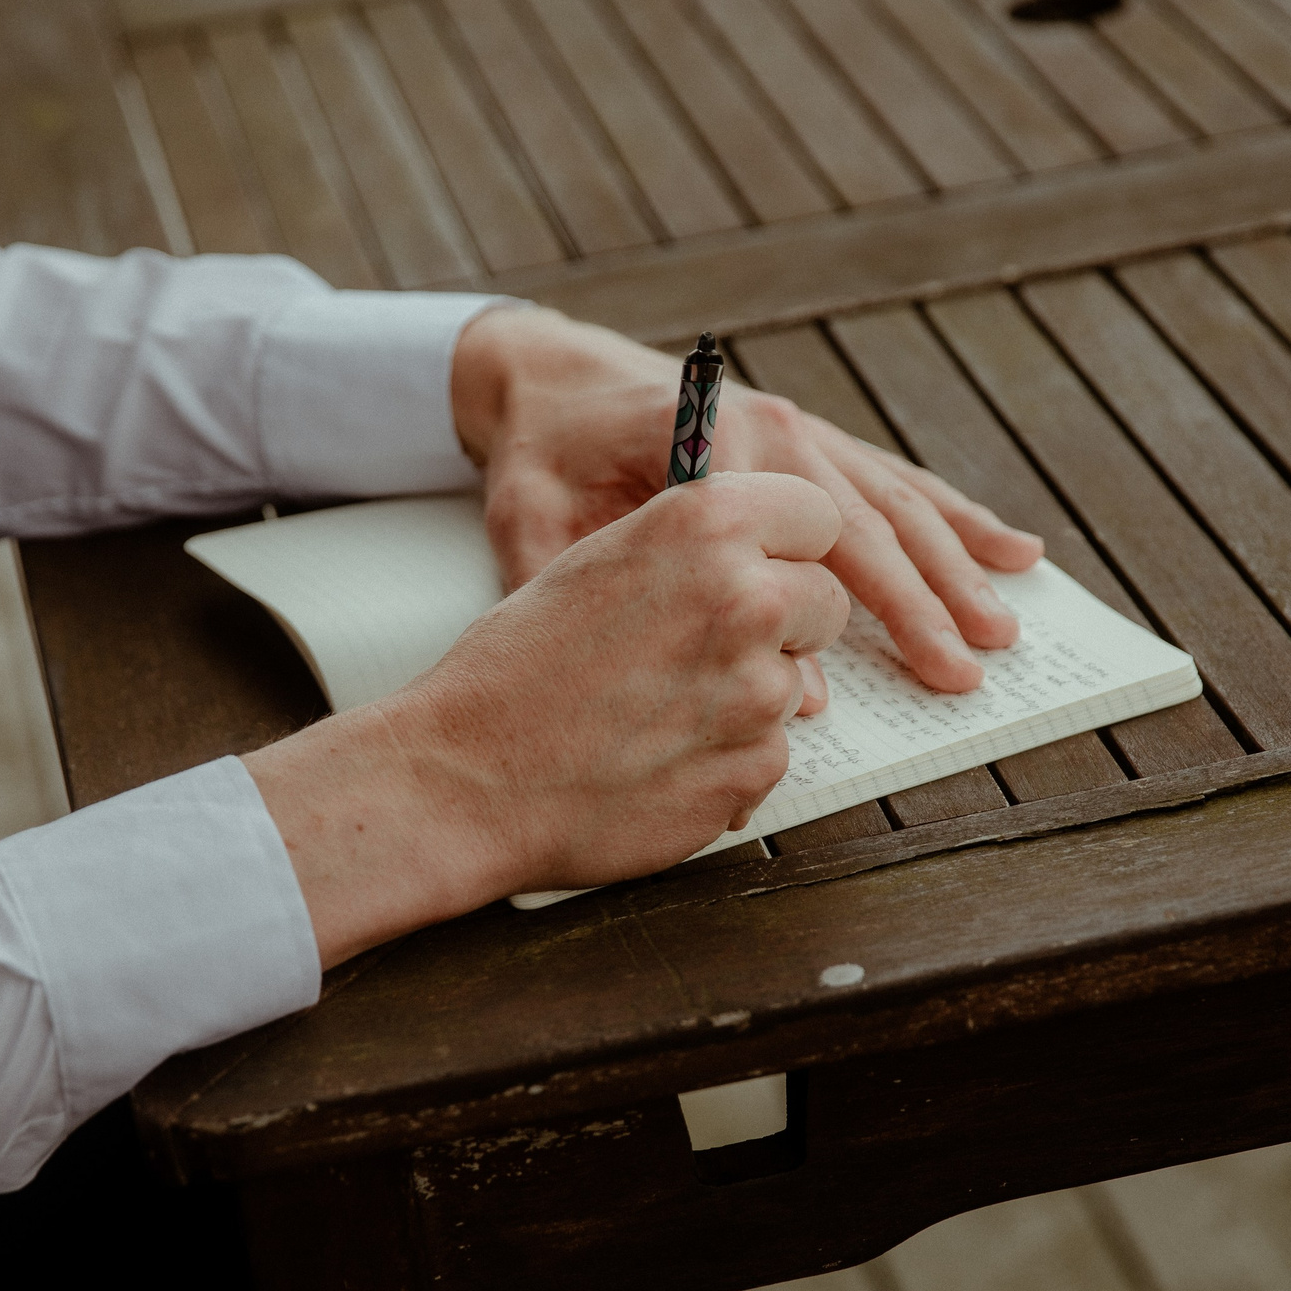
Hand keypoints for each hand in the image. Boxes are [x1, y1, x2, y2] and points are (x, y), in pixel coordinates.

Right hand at [243, 474, 848, 964]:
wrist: (465, 776)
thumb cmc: (511, 669)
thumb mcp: (596, 563)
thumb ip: (689, 552)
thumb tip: (752, 559)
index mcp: (700, 522)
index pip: (816, 513)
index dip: (794, 544)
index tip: (773, 563)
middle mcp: (745, 595)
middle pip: (825, 601)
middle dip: (785, 624)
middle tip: (705, 649)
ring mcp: (758, 688)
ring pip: (798, 682)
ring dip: (749, 697)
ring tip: (660, 709)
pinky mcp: (755, 766)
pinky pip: (770, 754)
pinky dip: (727, 760)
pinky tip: (657, 757)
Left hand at [451, 305, 1045, 691]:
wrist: (543, 370)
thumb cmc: (537, 453)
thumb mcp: (529, 517)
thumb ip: (584, 582)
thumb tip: (668, 661)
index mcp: (710, 440)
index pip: (791, 533)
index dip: (829, 609)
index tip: (847, 682)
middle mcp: (773, 425)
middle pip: (865, 522)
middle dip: (922, 600)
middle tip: (969, 668)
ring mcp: (801, 427)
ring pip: (896, 503)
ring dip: (956, 564)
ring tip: (1007, 621)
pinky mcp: (811, 438)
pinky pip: (894, 484)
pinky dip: (954, 517)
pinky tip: (1010, 547)